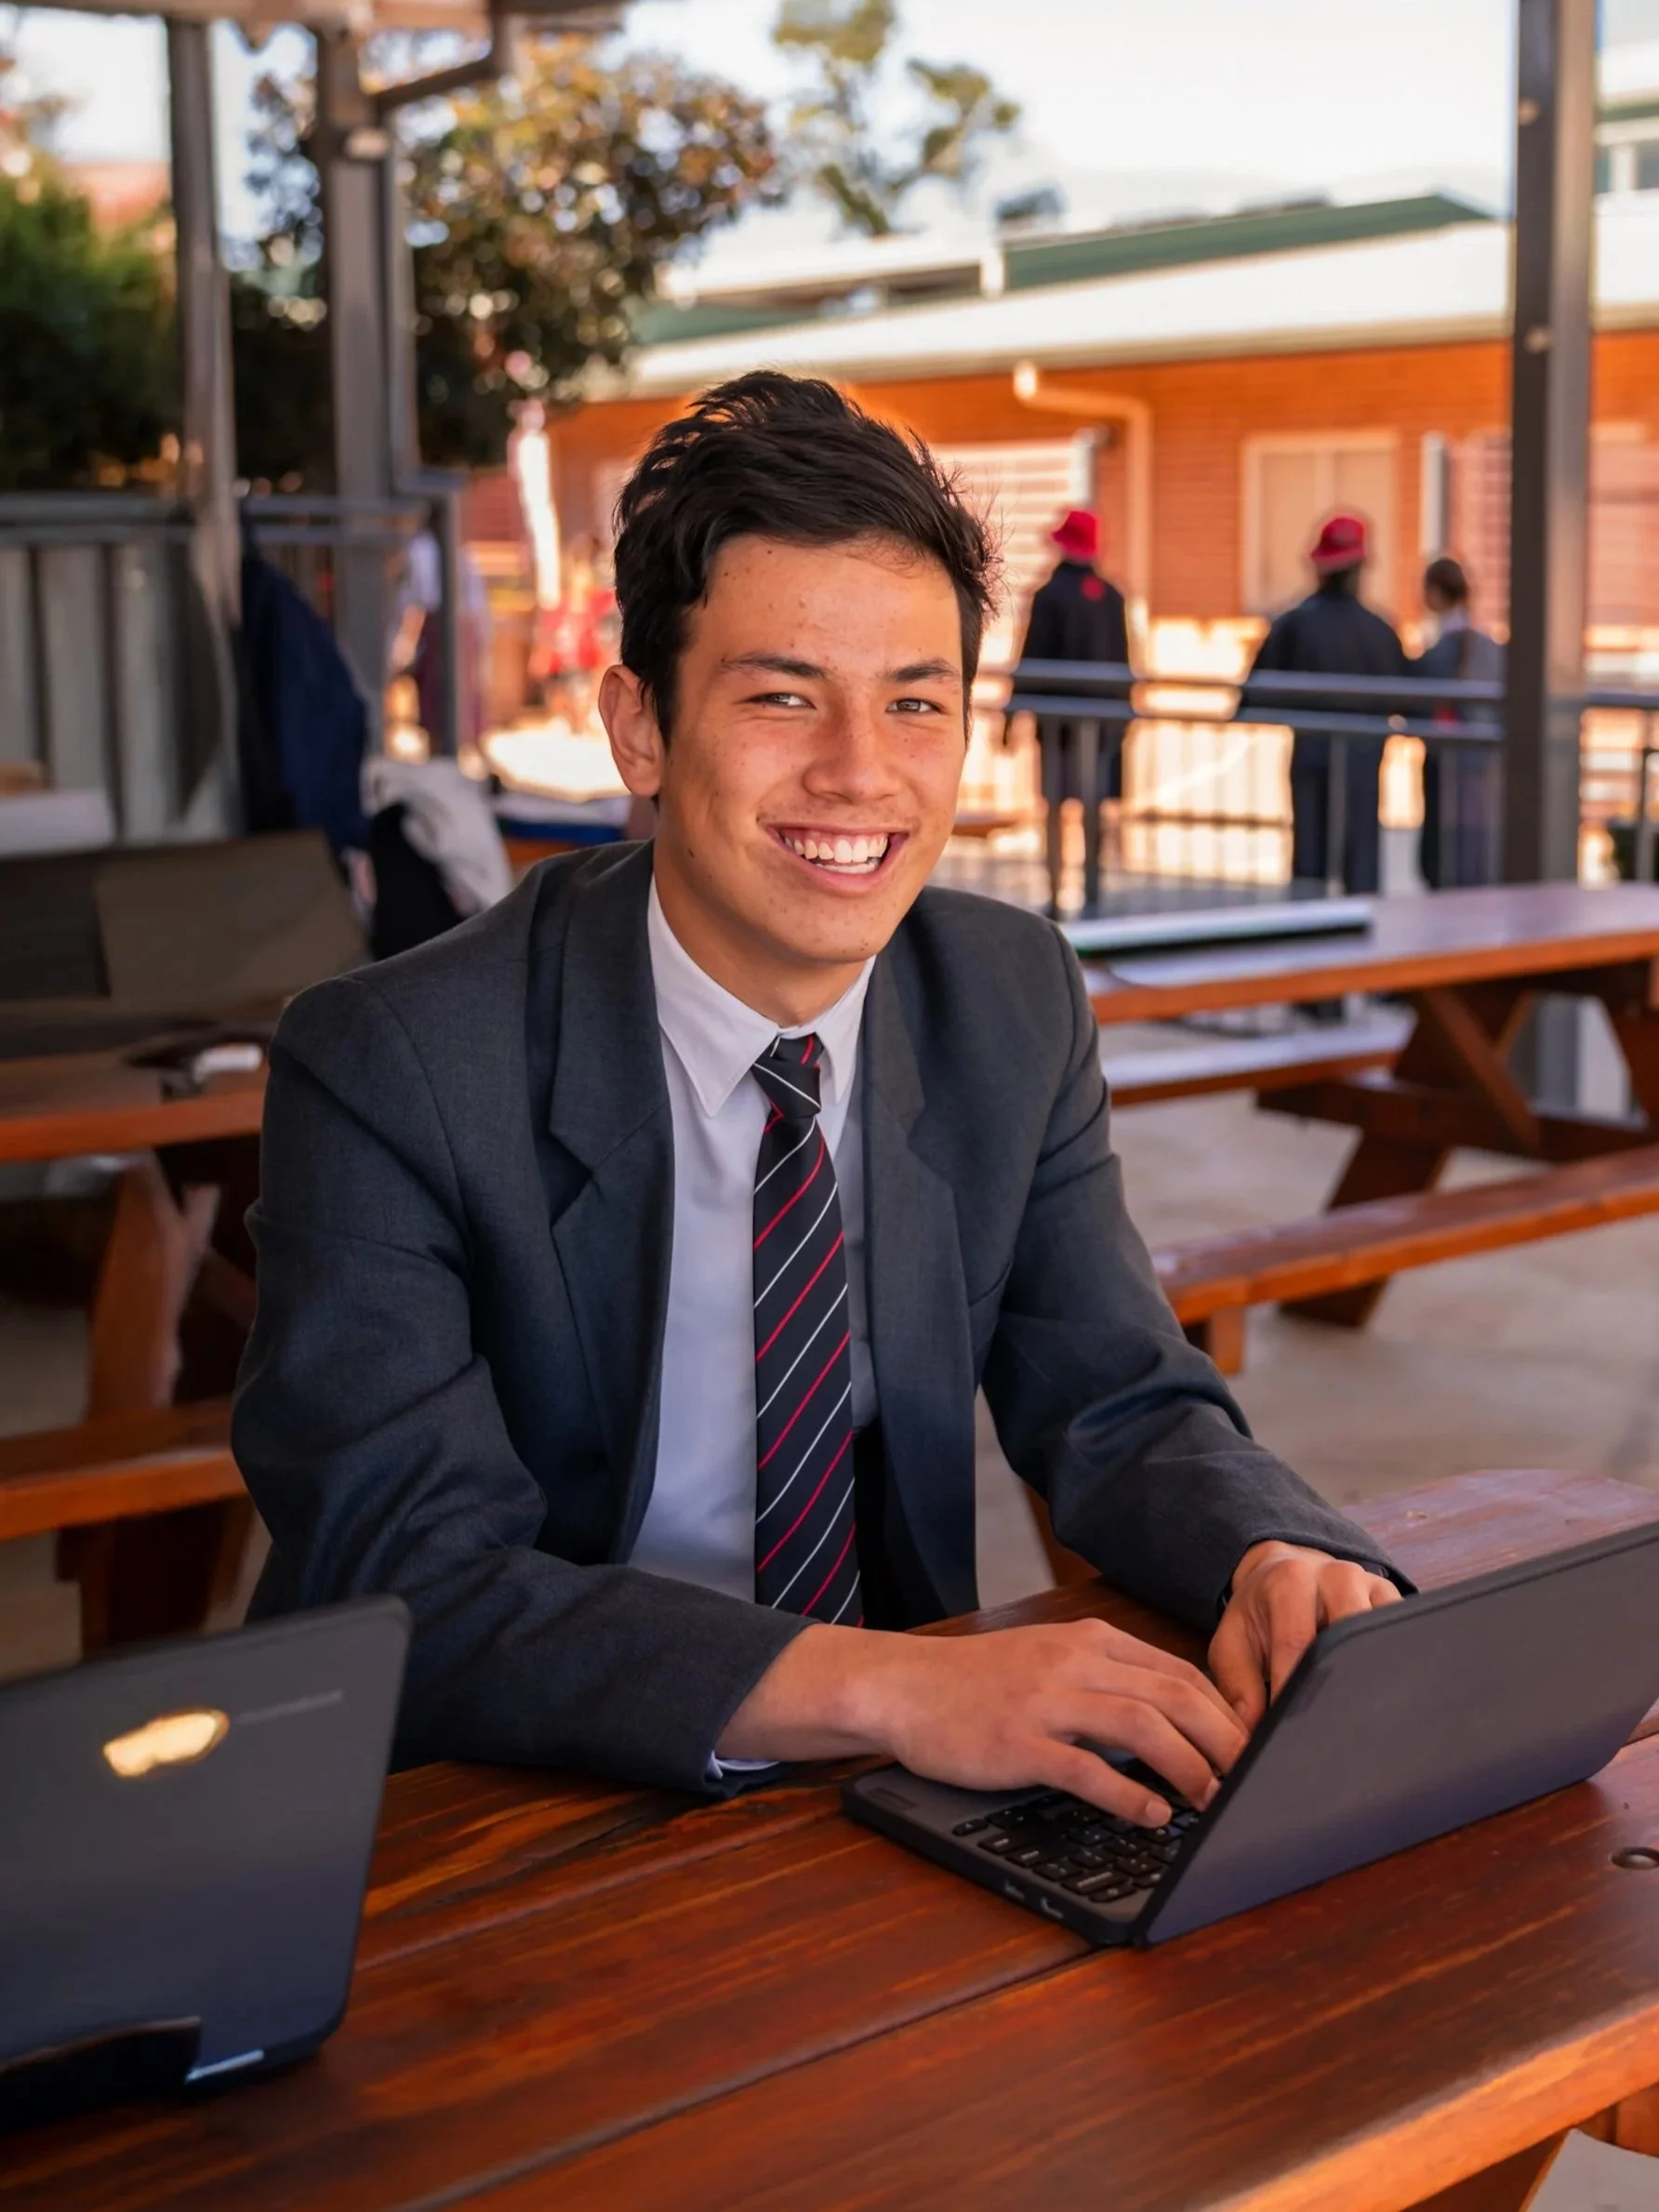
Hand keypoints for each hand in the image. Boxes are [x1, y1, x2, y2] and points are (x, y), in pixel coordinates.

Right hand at [719, 1618, 1248, 1826]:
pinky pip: (1088, 1768)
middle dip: (1224, 1740)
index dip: (1225, 1713)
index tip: (1250, 1750)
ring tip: (1212, 1800)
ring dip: (1189, 1766)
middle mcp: (1074, 1662)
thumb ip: (1105, 1679)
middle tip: (1250, 1781)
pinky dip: (1130, 1793)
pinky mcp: (1019, 1741)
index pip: (1179, 1671)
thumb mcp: (1048, 1660)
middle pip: (1174, 1695)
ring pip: (1142, 1725)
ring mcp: (1046, 1700)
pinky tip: (1151, 1814)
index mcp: (1088, 1640)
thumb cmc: (976, 1682)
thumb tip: (1173, 1719)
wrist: (902, 1686)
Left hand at [1210, 1542, 1401, 1729]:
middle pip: (1346, 1638)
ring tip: (1354, 1719)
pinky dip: (1394, 1667)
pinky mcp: (1394, 1600)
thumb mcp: (1233, 1642)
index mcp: (1289, 1581)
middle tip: (1327, 1732)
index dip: (1292, 1690)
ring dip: (1369, 1679)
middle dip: (1336, 1688)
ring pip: (1380, 1637)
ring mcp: (1371, 1585)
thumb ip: (1237, 1683)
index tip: (1288, 1731)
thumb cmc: (1259, 1614)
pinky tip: (1380, 1695)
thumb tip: (1254, 1729)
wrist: (1285, 1572)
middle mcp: (1335, 1575)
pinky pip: (1402, 1636)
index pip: (1296, 1644)